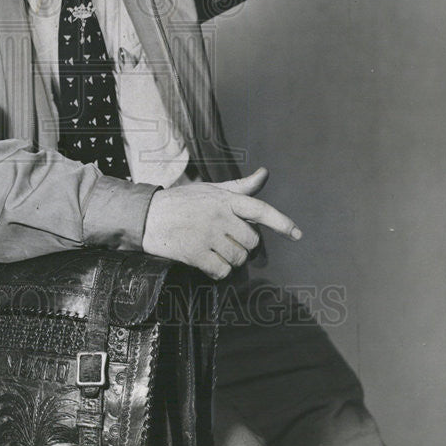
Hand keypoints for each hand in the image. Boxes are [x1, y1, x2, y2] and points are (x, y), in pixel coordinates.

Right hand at [141, 167, 300, 278]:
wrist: (147, 216)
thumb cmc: (183, 201)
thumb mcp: (211, 189)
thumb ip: (241, 186)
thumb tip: (265, 173)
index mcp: (224, 199)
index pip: (259, 209)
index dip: (281, 222)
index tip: (297, 234)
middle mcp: (219, 216)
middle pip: (251, 242)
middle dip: (244, 246)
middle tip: (227, 241)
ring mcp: (207, 235)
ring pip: (238, 259)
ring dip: (231, 260)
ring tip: (214, 250)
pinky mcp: (195, 253)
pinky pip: (221, 272)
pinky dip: (218, 272)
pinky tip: (207, 262)